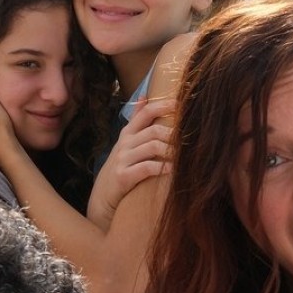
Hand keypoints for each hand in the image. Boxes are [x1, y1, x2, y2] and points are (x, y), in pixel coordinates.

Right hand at [87, 97, 173, 230]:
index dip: (163, 106)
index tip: (180, 105)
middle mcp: (125, 143)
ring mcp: (123, 159)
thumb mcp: (126, 142)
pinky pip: (146, 168)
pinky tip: (173, 170)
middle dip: (173, 134)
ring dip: (171, 151)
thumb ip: (136, 120)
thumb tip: (145, 95)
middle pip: (153, 130)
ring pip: (152, 147)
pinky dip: (162, 168)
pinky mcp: (123, 176)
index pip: (146, 113)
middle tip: (189, 139)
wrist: (102, 196)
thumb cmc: (121, 167)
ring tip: (184, 155)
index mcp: (128, 133)